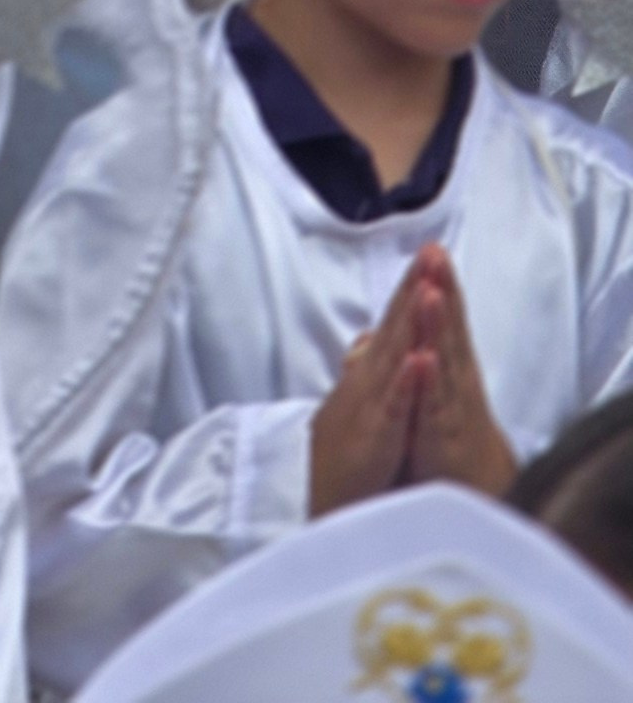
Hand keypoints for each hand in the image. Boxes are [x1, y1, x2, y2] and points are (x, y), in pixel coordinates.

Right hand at [308, 248, 446, 511]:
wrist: (323, 504)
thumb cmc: (344, 458)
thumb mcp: (359, 406)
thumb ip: (370, 369)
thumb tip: (372, 336)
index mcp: (371, 375)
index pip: (393, 323)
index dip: (410, 286)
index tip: (431, 252)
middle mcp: (369, 382)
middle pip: (393, 327)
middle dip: (412, 287)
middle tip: (431, 250)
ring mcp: (371, 407)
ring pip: (394, 358)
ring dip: (410, 322)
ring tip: (427, 287)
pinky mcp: (375, 438)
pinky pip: (393, 408)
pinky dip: (406, 383)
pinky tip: (419, 360)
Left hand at [403, 252, 516, 496]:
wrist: (469, 493)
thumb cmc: (446, 439)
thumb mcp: (432, 391)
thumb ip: (424, 353)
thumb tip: (413, 323)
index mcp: (449, 368)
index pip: (443, 319)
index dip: (437, 284)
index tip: (431, 248)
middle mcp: (454, 381)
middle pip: (448, 329)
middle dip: (442, 290)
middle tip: (436, 252)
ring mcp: (449, 407)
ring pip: (443, 360)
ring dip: (437, 326)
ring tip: (432, 291)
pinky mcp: (440, 436)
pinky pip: (433, 406)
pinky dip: (429, 382)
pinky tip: (424, 358)